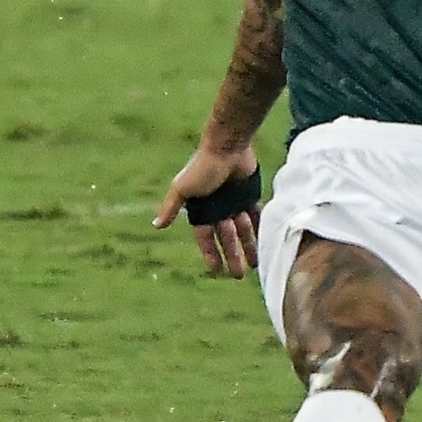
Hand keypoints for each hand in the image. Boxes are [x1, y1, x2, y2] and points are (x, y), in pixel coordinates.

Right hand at [155, 140, 260, 277]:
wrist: (227, 146)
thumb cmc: (203, 166)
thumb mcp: (183, 188)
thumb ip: (170, 206)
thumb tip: (155, 225)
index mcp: (202, 211)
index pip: (206, 239)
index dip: (210, 255)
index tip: (216, 271)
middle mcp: (219, 210)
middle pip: (227, 239)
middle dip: (232, 256)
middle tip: (239, 275)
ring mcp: (235, 203)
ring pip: (243, 231)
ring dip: (248, 247)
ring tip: (255, 265)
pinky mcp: (250, 196)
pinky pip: (256, 217)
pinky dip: (259, 229)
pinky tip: (265, 242)